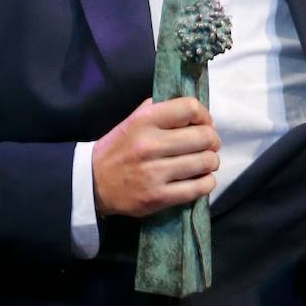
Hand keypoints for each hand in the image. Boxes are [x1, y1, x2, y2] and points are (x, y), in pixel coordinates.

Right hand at [91, 97, 219, 216]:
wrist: (92, 183)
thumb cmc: (119, 148)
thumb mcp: (132, 120)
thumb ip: (160, 109)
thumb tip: (194, 110)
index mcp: (144, 121)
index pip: (190, 108)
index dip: (204, 115)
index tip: (203, 123)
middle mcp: (150, 145)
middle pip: (204, 137)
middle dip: (213, 140)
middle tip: (209, 145)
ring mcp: (154, 173)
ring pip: (205, 162)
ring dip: (211, 161)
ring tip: (205, 162)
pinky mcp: (158, 197)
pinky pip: (199, 188)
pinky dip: (207, 182)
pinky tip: (201, 179)